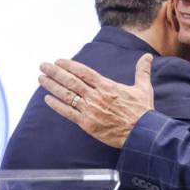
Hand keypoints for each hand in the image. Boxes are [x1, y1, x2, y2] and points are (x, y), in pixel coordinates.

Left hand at [39, 54, 153, 147]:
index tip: (58, 61)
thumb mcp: (144, 88)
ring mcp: (90, 110)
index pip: (84, 72)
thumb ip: (142, 71)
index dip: (69, 65)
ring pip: (66, 95)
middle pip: (71, 81)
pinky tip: (47, 99)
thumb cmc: (143, 111)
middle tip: (43, 65)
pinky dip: (56, 105)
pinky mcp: (87, 123)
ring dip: (52, 86)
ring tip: (41, 78)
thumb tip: (148, 56)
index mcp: (107, 86)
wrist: (141, 133)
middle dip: (55, 72)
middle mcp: (96, 96)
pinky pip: (68, 112)